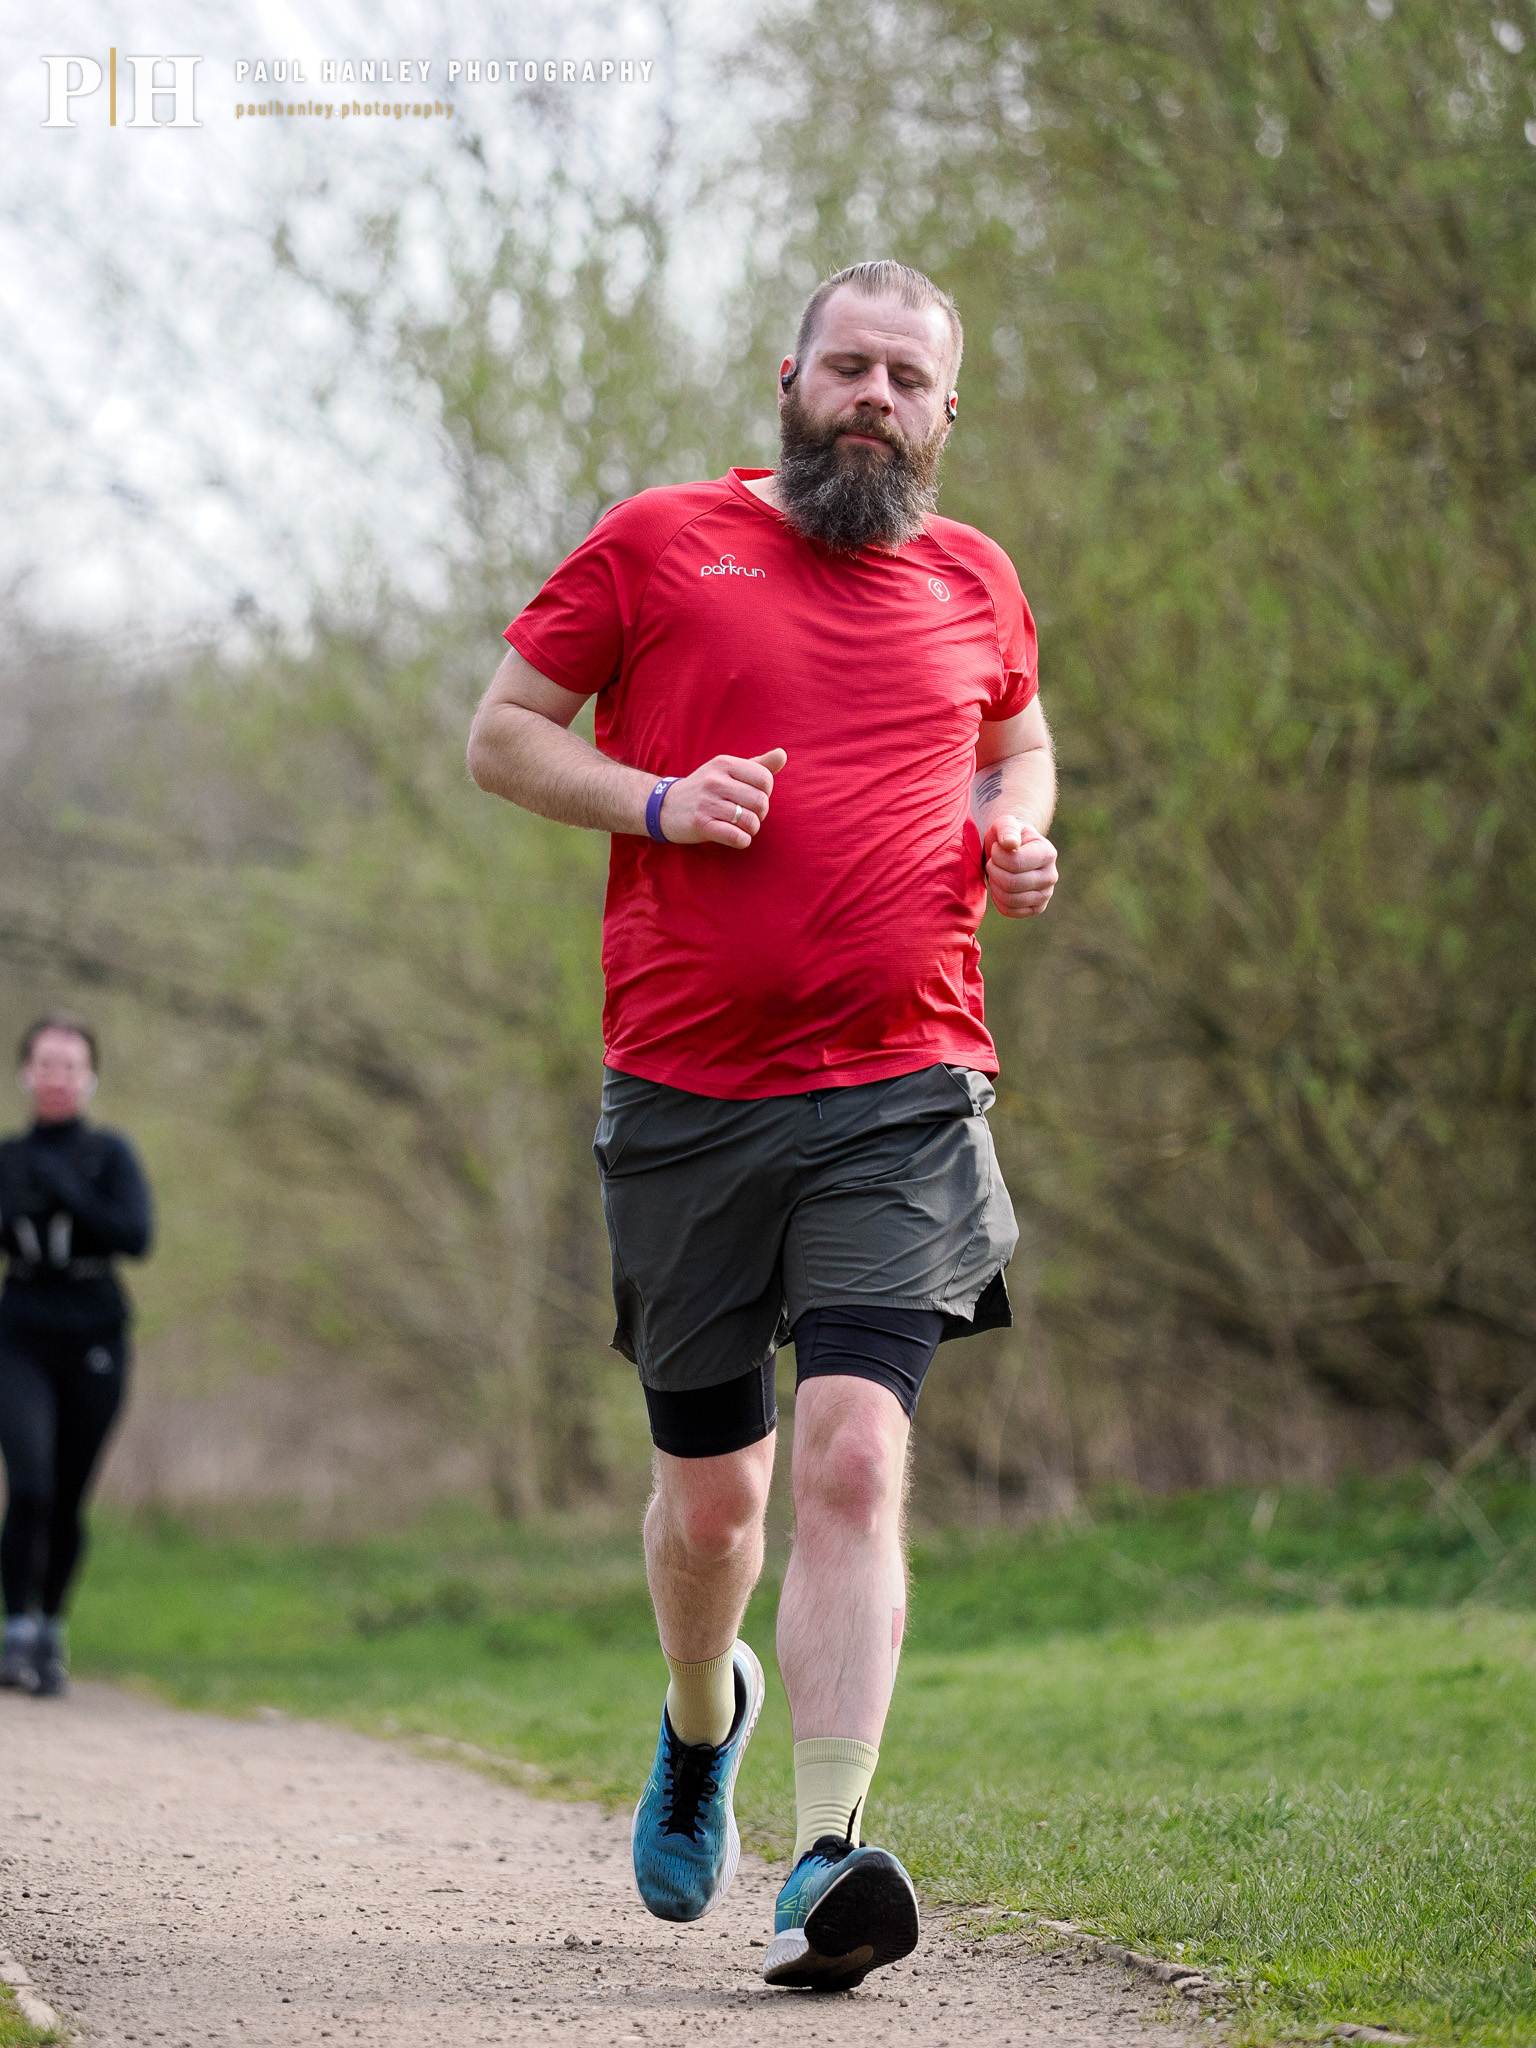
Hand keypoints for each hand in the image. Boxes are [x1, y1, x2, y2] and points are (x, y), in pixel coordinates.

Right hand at [659, 749, 787, 848]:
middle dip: (760, 814)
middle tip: (749, 815)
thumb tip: (783, 754)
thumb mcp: (727, 770)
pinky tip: (738, 838)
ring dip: (751, 829)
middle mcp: (715, 780)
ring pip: (750, 821)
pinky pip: (736, 837)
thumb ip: (757, 765)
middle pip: (760, 801)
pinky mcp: (701, 824)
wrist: (665, 806)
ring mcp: (706, 802)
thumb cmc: (705, 789)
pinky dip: (743, 841)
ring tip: (742, 827)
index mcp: (724, 763)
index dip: (766, 792)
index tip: (754, 797)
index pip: (765, 778)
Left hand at [984, 813, 1057, 917]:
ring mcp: (1045, 894)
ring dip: (995, 885)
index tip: (996, 849)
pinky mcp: (1036, 908)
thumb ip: (1007, 828)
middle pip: (1012, 883)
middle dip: (994, 872)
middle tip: (992, 863)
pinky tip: (999, 887)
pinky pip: (1010, 911)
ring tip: (996, 873)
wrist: (1011, 851)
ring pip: (1010, 899)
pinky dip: (998, 900)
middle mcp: (1051, 876)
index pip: (1016, 863)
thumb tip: (1010, 844)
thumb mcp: (1005, 824)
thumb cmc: (1008, 836)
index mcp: (1047, 853)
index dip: (998, 857)